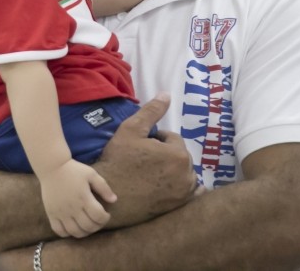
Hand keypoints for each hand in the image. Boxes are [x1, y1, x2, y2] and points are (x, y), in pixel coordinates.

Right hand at [40, 159, 114, 237]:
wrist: (52, 167)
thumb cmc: (73, 170)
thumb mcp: (91, 174)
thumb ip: (104, 187)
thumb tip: (114, 200)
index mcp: (84, 197)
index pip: (98, 216)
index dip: (105, 219)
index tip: (106, 214)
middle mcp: (72, 207)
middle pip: (88, 226)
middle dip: (97, 226)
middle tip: (98, 220)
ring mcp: (61, 212)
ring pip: (75, 232)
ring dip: (84, 232)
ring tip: (87, 225)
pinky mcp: (51, 214)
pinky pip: (59, 231)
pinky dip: (67, 233)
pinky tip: (72, 227)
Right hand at [93, 93, 196, 227]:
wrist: (109, 198)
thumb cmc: (118, 161)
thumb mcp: (131, 130)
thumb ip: (151, 111)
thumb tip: (167, 94)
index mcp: (178, 154)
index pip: (172, 138)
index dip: (156, 139)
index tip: (141, 146)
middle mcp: (187, 175)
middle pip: (179, 156)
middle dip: (166, 154)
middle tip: (145, 159)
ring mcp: (184, 194)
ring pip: (183, 173)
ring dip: (173, 170)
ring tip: (151, 173)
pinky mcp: (179, 206)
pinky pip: (190, 193)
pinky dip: (184, 188)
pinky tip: (170, 187)